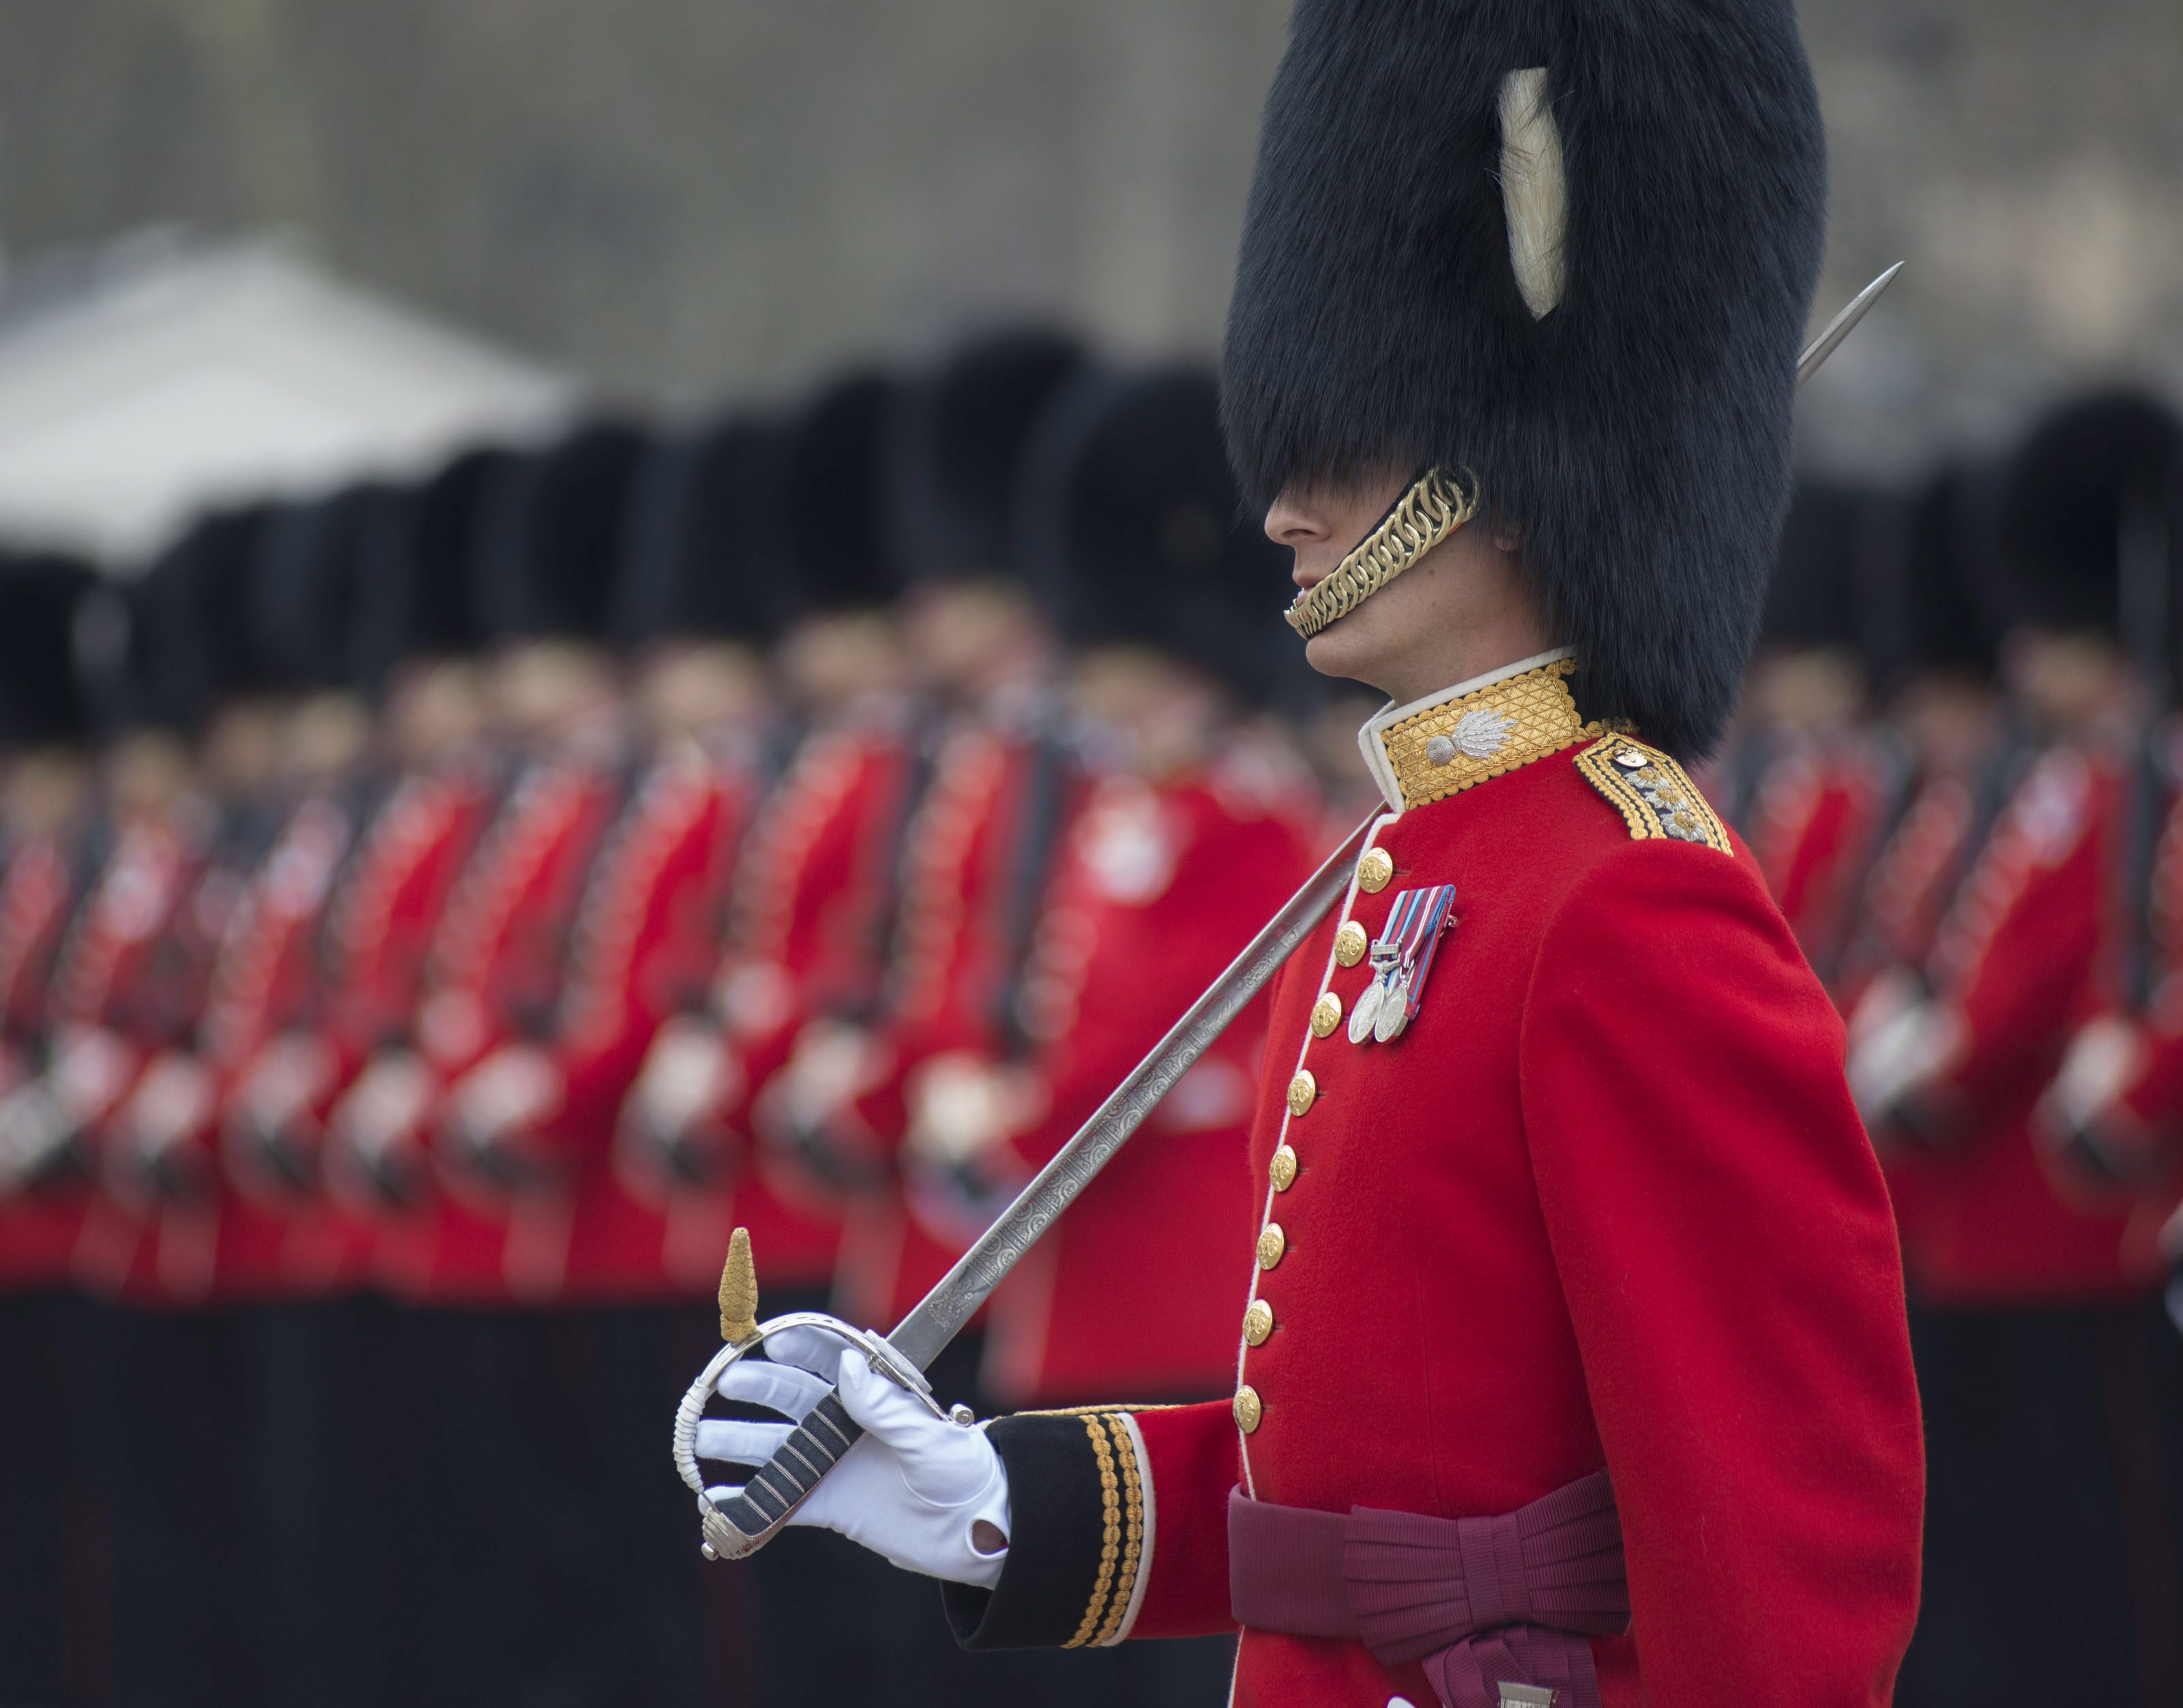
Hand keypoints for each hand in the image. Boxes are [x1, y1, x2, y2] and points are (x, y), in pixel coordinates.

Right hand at [695, 1326, 1010, 1587]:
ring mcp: (837, 1463)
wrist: (980, 1531)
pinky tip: (718, 1498)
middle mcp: (850, 1423)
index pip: (834, 1359)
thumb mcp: (930, 1438)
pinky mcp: (831, 1505)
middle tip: (722, 1385)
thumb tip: (849, 1366)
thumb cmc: (966, 1473)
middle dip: (757, 1390)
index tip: (767, 1342)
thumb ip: (886, 1407)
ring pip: (779, 1447)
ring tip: (699, 1440)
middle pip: (794, 1399)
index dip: (801, 1347)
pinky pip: (783, 1500)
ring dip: (740, 1442)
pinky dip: (750, 1500)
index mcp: (878, 1395)